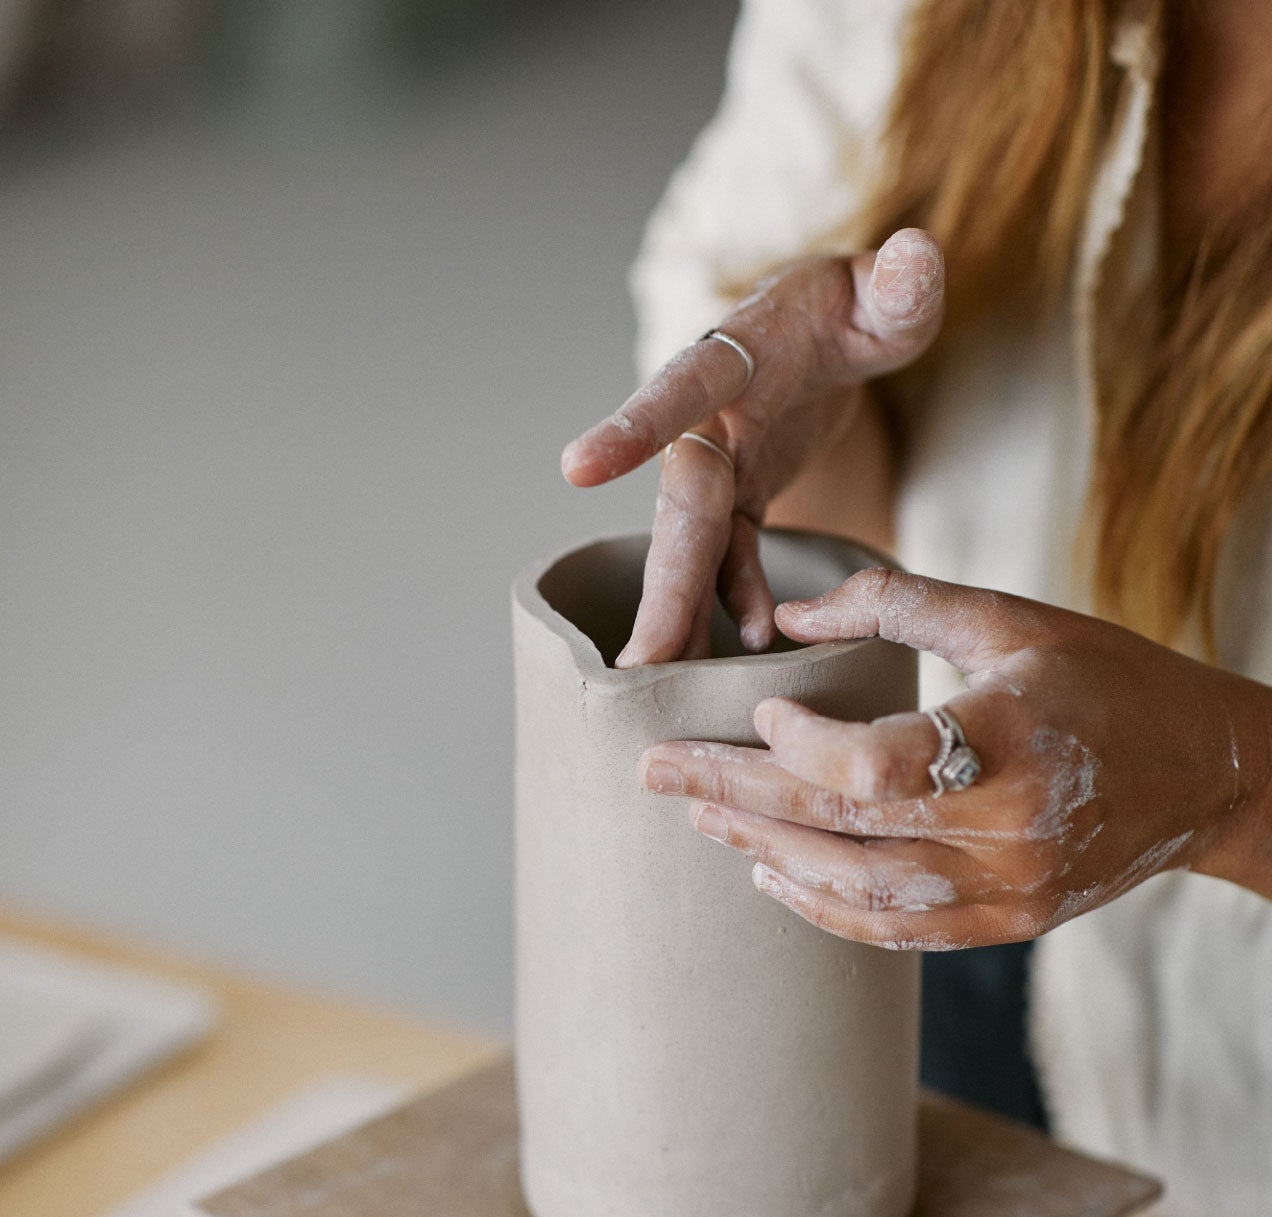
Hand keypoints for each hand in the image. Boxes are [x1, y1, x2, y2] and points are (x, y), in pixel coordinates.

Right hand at [561, 232, 944, 664]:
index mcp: (738, 357)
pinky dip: (732, 602)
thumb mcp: (886, 292)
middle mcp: (713, 416)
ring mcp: (722, 462)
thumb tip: (914, 255)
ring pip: (690, 547)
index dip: (633, 426)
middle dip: (663, 584)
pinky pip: (728, 558)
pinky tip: (746, 647)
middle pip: (681, 506)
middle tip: (638, 662)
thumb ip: (897, 285)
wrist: (829, 328)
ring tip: (662, 686)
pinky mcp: (740, 495)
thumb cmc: (855, 302)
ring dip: (679, 615)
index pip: (680, 389)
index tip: (577, 467)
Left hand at [635, 569, 1269, 947]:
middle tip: (653, 773)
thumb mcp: (1011, 618)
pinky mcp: (1008, 924)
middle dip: (734, 799)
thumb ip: (896, 603)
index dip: (799, 748)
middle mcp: (1007, 832)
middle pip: (840, 827)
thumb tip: (785, 613)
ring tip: (699, 821)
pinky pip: (895, 929)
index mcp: (1010, 742)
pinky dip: (825, 907)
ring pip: (857, 890)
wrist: (1206, 774)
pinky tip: (770, 878)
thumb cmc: (1107, 680)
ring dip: (766, 854)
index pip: (873, 767)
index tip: (756, 716)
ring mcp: (1008, 892)